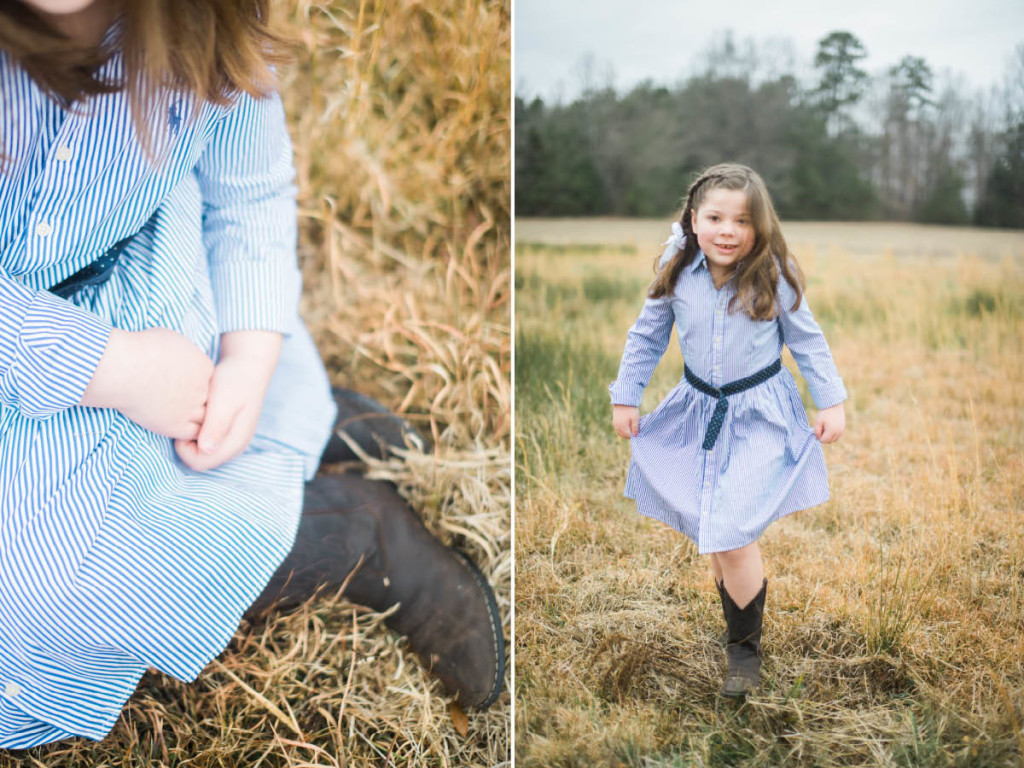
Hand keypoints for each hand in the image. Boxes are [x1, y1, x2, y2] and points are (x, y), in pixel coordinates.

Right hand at [81, 327, 212, 440]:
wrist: (122, 368)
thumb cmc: (138, 349)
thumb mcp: (170, 339)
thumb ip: (183, 352)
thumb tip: (180, 357)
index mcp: (204, 366)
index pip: (208, 379)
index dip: (195, 382)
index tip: (179, 382)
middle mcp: (202, 388)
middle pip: (208, 399)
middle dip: (195, 398)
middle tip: (178, 399)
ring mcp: (191, 408)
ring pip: (204, 418)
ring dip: (194, 416)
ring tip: (176, 413)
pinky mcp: (176, 425)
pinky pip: (193, 433)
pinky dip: (189, 431)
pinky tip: (174, 424)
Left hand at [174, 331, 281, 471]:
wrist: (248, 365)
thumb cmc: (235, 380)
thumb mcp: (224, 401)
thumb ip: (216, 426)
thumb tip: (206, 449)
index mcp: (234, 442)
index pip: (199, 462)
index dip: (184, 447)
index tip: (182, 422)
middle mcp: (234, 446)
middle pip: (200, 460)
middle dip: (187, 444)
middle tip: (185, 417)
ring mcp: (232, 440)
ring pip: (202, 452)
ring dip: (191, 438)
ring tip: (191, 415)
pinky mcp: (227, 431)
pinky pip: (205, 442)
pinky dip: (196, 432)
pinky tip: (196, 414)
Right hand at [612, 404, 639, 438]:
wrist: (623, 402)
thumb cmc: (630, 410)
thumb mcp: (635, 418)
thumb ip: (635, 428)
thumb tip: (635, 436)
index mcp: (623, 426)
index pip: (628, 435)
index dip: (633, 435)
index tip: (637, 431)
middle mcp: (617, 427)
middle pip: (623, 435)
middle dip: (629, 435)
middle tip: (634, 431)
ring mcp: (615, 424)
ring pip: (620, 433)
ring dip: (625, 433)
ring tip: (630, 429)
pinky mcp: (614, 422)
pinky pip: (617, 429)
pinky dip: (621, 431)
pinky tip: (625, 428)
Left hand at [814, 402, 844, 443]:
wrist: (833, 405)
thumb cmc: (824, 413)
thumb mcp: (817, 422)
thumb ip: (816, 432)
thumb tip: (818, 439)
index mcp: (832, 431)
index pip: (824, 441)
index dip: (819, 437)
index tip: (817, 430)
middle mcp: (838, 432)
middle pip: (829, 441)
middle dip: (824, 438)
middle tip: (821, 429)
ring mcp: (841, 430)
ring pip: (834, 439)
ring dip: (829, 437)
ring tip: (825, 428)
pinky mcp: (843, 428)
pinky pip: (837, 436)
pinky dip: (833, 434)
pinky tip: (829, 427)